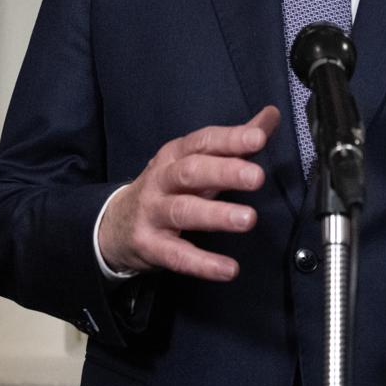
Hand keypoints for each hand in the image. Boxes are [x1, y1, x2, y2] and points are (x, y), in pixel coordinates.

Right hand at [96, 107, 278, 279]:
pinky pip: (177, 255)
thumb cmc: (168, 188)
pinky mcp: (149, 245)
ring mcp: (153, 212)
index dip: (230, 139)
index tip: (258, 138)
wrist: (114, 225)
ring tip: (248, 219)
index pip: (204, 142)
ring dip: (216, 215)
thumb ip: (234, 141)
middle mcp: (162, 179)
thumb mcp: (196, 161)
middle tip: (257, 177)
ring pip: (184, 211)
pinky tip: (229, 269)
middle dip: (224, 172)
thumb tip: (271, 115)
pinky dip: (203, 263)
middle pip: (191, 172)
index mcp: (176, 155)